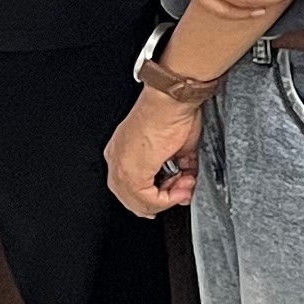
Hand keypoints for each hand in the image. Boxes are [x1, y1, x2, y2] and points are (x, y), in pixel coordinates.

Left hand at [105, 87, 202, 217]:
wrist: (171, 100)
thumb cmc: (171, 111)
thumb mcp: (177, 146)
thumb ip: (179, 169)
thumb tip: (185, 186)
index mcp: (123, 151)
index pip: (133, 188)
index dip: (158, 196)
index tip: (178, 190)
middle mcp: (117, 160)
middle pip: (134, 199)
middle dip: (162, 201)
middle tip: (183, 192)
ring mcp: (122, 168)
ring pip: (139, 203)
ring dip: (167, 200)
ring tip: (185, 186)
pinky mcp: (132, 172)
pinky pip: (147, 201)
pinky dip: (167, 200)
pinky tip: (181, 188)